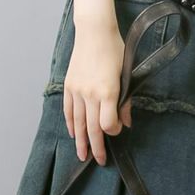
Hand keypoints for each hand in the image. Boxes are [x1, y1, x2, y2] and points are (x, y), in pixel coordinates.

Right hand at [62, 17, 132, 164]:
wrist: (94, 33)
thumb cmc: (115, 50)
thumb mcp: (126, 74)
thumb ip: (125, 101)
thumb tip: (126, 123)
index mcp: (107, 91)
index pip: (107, 123)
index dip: (113, 131)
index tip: (117, 130)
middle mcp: (90, 94)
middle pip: (92, 128)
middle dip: (96, 147)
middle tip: (99, 161)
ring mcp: (77, 90)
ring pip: (78, 122)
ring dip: (80, 141)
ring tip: (82, 155)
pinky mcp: (69, 86)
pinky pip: (68, 110)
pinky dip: (71, 124)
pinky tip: (73, 133)